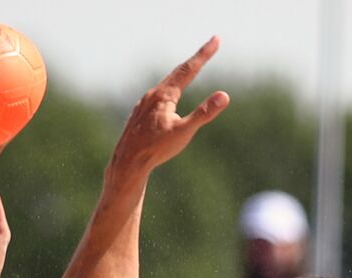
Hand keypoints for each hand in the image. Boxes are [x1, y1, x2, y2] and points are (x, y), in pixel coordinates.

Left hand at [107, 37, 228, 179]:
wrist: (126, 163)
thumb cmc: (155, 149)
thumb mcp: (184, 132)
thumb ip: (203, 113)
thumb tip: (224, 96)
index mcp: (164, 95)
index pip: (189, 69)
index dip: (204, 54)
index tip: (216, 39)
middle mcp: (152, 95)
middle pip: (177, 72)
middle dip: (196, 60)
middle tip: (211, 45)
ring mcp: (144, 104)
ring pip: (166, 85)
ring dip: (181, 75)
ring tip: (191, 69)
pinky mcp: (139, 114)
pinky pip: (157, 97)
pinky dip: (169, 90)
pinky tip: (167, 97)